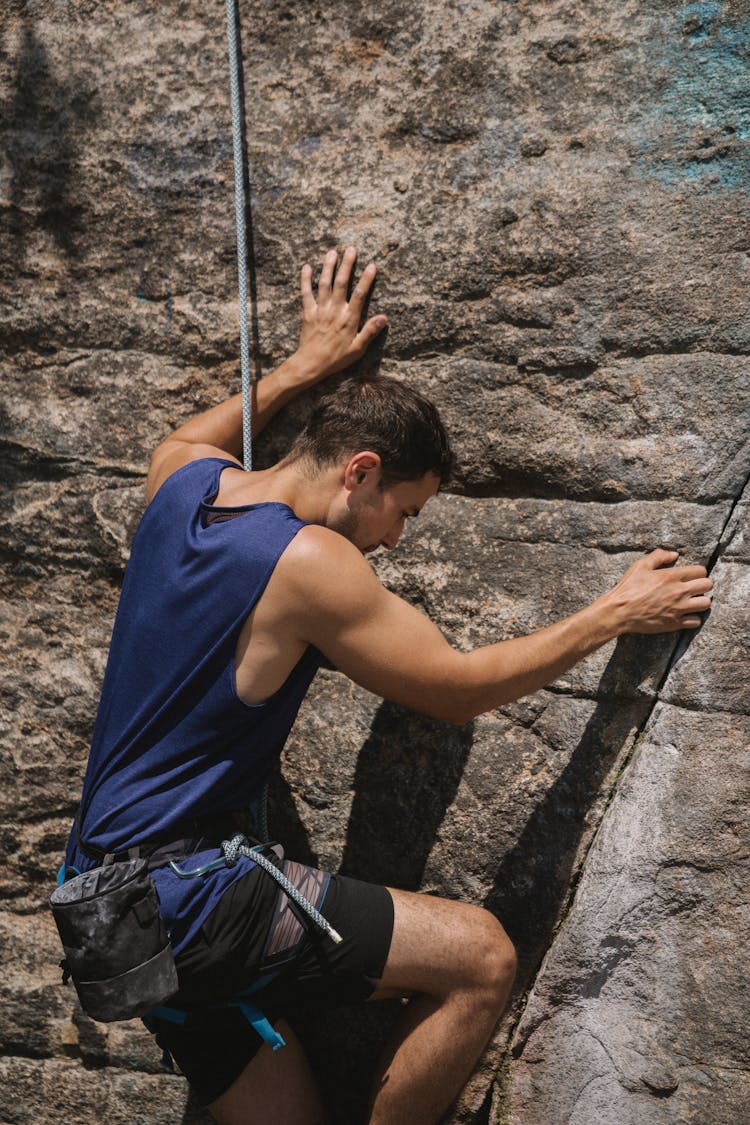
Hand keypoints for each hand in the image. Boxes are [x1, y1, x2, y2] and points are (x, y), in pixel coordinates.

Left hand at [294, 246, 386, 379]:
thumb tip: (384, 318)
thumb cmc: (336, 359)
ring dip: (328, 267)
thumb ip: (370, 332)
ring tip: (333, 252)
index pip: (360, 295)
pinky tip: (306, 267)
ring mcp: (320, 310)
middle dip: (347, 265)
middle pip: (341, 283)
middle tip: (351, 249)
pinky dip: (305, 279)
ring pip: (324, 284)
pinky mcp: (308, 313)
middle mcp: (334, 311)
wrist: (311, 364)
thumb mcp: (357, 349)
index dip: (366, 279)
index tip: (372, 265)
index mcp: (349, 319)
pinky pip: (305, 293)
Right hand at [604, 549, 712, 633]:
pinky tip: (684, 614)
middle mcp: (679, 591)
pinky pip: (696, 621)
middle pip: (708, 585)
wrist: (619, 612)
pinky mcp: (675, 623)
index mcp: (672, 576)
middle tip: (693, 588)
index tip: (691, 576)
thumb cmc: (628, 587)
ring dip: (700, 601)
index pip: (701, 571)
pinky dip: (692, 618)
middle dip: (702, 585)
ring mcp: (678, 608)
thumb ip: (658, 556)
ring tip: (691, 601)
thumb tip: (674, 554)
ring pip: (706, 603)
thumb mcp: (640, 566)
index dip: (697, 572)